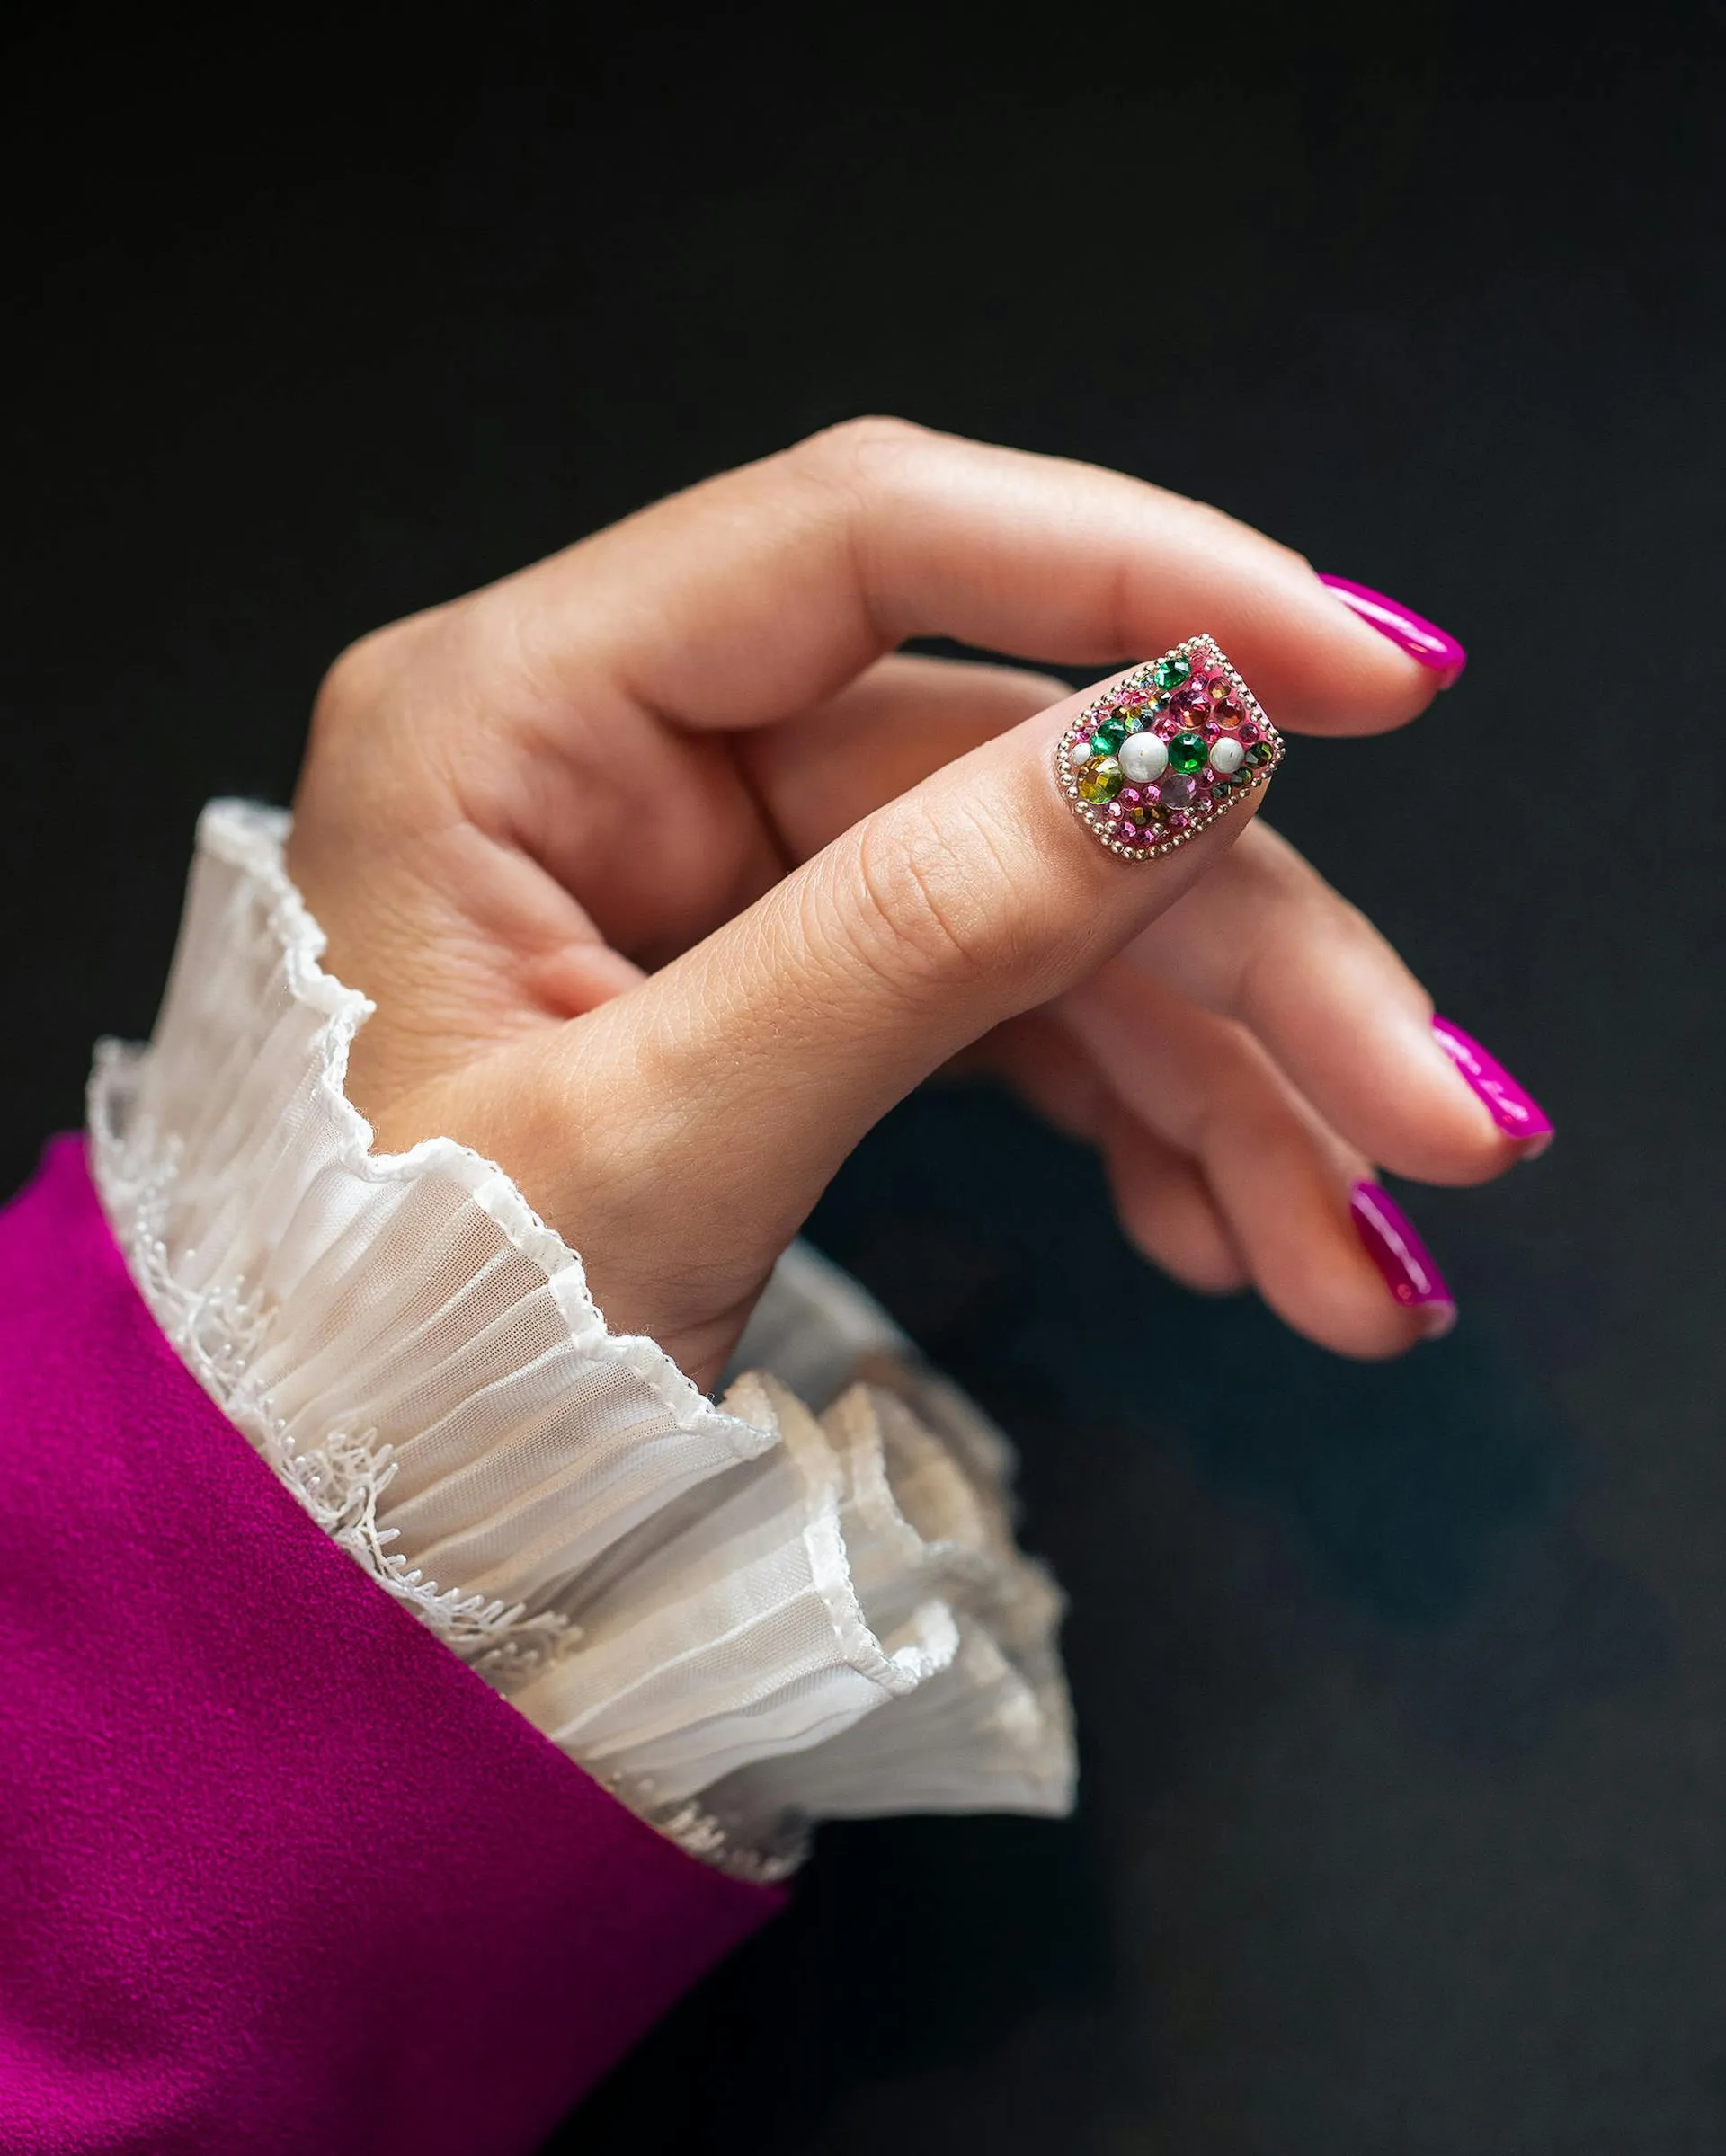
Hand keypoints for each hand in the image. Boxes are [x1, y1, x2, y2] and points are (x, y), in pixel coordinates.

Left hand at [286, 419, 1534, 1388]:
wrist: (339, 1533)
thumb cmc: (395, 1357)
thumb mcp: (656, 1152)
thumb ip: (914, 939)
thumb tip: (1187, 742)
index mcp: (511, 719)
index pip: (866, 545)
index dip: (1144, 578)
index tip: (1370, 679)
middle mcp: (620, 761)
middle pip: (1007, 776)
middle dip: (1240, 962)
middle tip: (1429, 1117)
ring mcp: (714, 874)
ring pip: (1045, 908)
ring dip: (1228, 1079)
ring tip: (1349, 1262)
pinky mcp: (787, 978)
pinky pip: (1007, 1006)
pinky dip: (1135, 1118)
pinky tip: (1229, 1236)